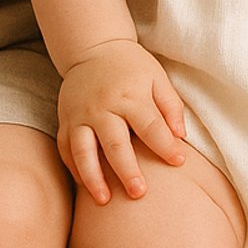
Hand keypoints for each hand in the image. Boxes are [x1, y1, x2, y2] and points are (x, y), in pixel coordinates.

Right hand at [57, 38, 187, 202]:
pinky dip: (74, 169)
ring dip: (93, 177)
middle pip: (115, 143)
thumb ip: (171, 105)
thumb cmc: (132, 66)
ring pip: (83, 150)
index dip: (166, 145)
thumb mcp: (157, 77)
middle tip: (139, 194)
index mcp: (130, 96)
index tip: (179, 162)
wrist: (94, 48)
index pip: (151, 126)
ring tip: (104, 200)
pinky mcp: (65, 120)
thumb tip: (181, 135)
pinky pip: (65, 149)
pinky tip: (85, 186)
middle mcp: (103, 107)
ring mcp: (80, 115)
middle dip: (127, 170)